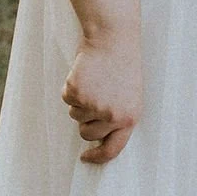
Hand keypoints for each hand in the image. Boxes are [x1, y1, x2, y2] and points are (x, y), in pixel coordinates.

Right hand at [61, 22, 142, 164]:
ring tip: (94, 80)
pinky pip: (67, 98)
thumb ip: (117, 119)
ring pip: (75, 115)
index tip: (86, 157)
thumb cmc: (123, 65)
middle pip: (86, 133)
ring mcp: (93, 105)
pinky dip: (71, 87)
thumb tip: (98, 140)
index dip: (97, 157)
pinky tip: (84, 73)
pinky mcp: (77, 92)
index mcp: (129, 118)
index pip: (112, 149)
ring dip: (80, 100)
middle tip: (95, 96)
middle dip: (86, 120)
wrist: (114, 38)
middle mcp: (111, 116)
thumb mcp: (129, 96)